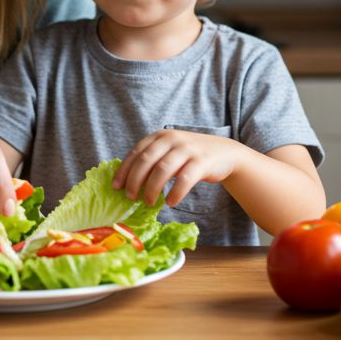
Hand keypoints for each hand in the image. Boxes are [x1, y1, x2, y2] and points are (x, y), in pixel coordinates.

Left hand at [113, 129, 245, 206]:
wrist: (224, 153)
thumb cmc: (190, 156)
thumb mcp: (169, 151)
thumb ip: (152, 160)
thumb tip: (127, 182)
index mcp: (160, 136)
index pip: (136, 152)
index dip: (124, 170)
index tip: (116, 187)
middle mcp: (172, 139)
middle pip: (146, 161)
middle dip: (135, 181)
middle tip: (131, 197)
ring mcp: (187, 149)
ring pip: (162, 170)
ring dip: (152, 189)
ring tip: (149, 203)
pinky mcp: (202, 161)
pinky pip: (184, 179)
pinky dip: (175, 193)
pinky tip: (171, 203)